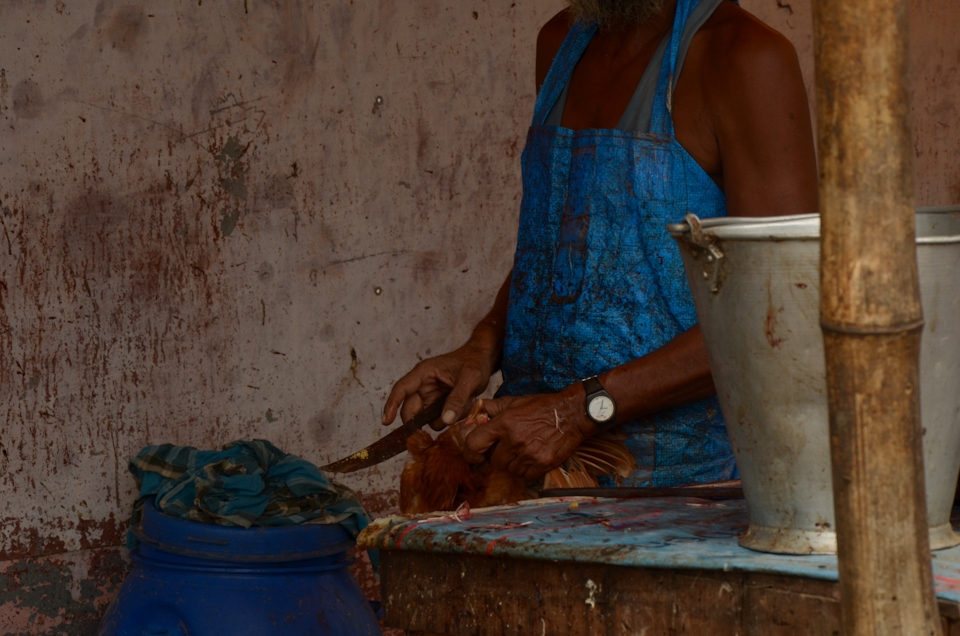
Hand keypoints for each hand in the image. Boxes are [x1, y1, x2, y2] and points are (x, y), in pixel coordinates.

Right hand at [382, 334, 498, 427]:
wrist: (483, 359)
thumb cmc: (474, 362)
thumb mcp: (470, 378)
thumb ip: (458, 399)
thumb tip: (445, 420)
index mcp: (424, 373)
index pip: (401, 389)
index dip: (391, 405)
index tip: (386, 422)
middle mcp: (423, 385)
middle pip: (411, 409)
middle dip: (420, 420)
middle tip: (434, 428)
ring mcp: (430, 396)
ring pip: (425, 417)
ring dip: (442, 418)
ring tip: (464, 406)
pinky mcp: (438, 404)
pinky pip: (437, 418)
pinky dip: (449, 418)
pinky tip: (464, 407)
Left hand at [462, 388, 597, 479]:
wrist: (572, 413)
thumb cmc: (542, 406)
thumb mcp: (515, 402)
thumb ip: (492, 407)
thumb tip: (473, 409)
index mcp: (504, 423)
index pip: (475, 443)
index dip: (470, 453)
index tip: (474, 456)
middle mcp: (514, 440)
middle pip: (494, 461)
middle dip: (499, 457)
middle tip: (509, 449)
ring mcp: (529, 454)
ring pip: (510, 470)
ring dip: (514, 464)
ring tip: (524, 451)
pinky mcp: (543, 464)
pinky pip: (527, 476)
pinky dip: (528, 471)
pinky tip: (534, 458)